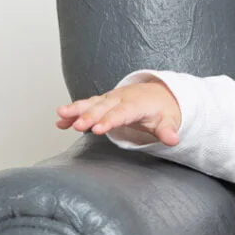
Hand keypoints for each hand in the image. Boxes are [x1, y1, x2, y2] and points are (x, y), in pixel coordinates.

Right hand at [56, 80, 181, 145]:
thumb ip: (168, 130)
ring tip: (60, 116)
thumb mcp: (169, 120)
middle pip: (103, 107)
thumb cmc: (162, 110)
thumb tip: (174, 140)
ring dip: (76, 109)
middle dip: (90, 116)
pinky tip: (60, 121)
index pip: (122, 113)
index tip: (98, 130)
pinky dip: (74, 112)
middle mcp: (121, 99)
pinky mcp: (103, 102)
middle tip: (78, 126)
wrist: (158, 94)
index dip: (110, 120)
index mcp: (137, 104)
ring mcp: (110, 99)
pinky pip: (87, 105)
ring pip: (92, 103)